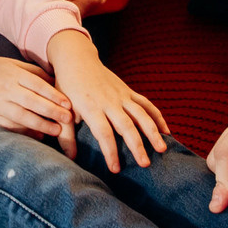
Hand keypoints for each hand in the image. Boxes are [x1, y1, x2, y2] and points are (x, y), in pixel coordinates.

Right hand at [0, 56, 73, 139]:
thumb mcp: (8, 63)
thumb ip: (31, 71)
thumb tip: (54, 79)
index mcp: (12, 74)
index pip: (38, 85)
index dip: (55, 96)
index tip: (69, 104)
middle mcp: (7, 90)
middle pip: (34, 103)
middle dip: (54, 112)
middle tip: (69, 119)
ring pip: (24, 117)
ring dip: (43, 125)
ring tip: (58, 131)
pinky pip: (12, 126)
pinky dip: (26, 131)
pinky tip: (39, 135)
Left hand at [42, 0, 109, 15]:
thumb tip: (37, 7)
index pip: (66, 17)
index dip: (49, 17)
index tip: (34, 15)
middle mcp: (98, 0)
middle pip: (72, 15)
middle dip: (54, 12)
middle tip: (36, 7)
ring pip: (76, 10)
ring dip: (61, 6)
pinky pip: (80, 2)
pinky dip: (68, 0)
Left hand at [47, 31, 169, 170]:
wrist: (77, 58)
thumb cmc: (66, 86)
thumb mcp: (60, 108)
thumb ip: (65, 134)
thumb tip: (70, 158)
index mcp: (91, 107)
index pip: (104, 133)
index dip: (110, 151)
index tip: (116, 169)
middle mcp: (109, 101)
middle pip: (126, 125)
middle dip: (137, 146)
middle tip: (145, 164)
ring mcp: (121, 95)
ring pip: (141, 114)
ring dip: (153, 132)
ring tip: (162, 149)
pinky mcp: (128, 91)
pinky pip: (146, 104)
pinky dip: (157, 117)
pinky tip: (166, 132)